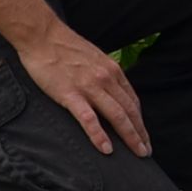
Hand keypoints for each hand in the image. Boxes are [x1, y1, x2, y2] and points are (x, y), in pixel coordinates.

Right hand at [18, 19, 150, 157]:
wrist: (44, 37)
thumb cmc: (67, 49)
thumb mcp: (95, 60)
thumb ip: (105, 76)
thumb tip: (112, 92)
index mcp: (113, 71)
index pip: (132, 101)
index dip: (140, 120)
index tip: (144, 136)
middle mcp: (107, 79)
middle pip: (129, 110)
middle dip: (140, 133)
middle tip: (147, 152)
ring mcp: (90, 87)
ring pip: (117, 115)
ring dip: (129, 136)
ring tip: (137, 154)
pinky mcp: (70, 94)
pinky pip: (88, 119)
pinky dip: (99, 135)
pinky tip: (107, 148)